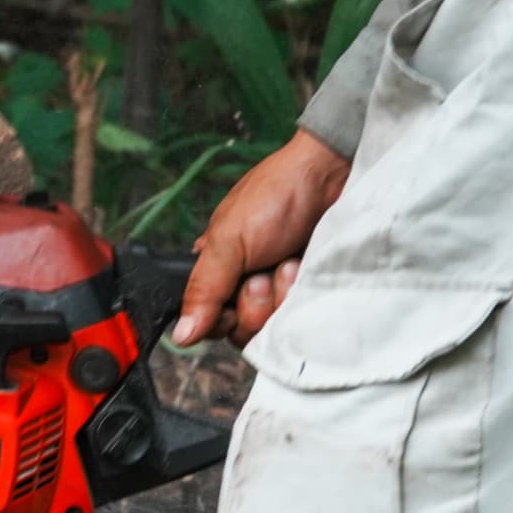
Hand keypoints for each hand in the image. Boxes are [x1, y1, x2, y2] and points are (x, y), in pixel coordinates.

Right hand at [176, 130, 351, 346]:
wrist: (331, 177)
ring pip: (270, 327)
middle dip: (253, 304)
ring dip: (279, 296)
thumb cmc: (276, 196)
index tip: (231, 297)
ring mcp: (279, 291)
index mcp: (216, 273)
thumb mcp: (227, 241)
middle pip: (239, 330)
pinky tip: (303, 268)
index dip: (220, 318)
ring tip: (287, 263)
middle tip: (261, 273)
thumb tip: (181, 335)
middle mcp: (244, 286)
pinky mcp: (307, 292)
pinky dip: (301, 295)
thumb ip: (202, 289)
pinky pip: (300, 317)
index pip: (207, 322)